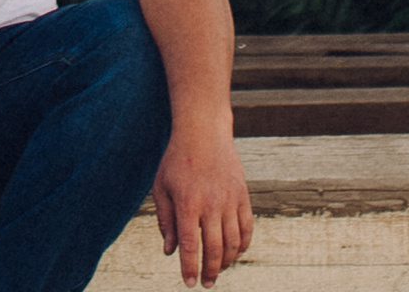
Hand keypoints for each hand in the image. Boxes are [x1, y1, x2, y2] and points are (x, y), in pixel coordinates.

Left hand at [152, 130, 253, 286]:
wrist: (203, 131)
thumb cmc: (176, 160)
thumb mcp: (161, 186)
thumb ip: (165, 220)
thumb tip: (170, 252)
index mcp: (187, 202)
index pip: (189, 244)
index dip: (189, 267)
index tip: (189, 283)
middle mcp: (211, 203)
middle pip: (215, 249)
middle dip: (210, 271)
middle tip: (206, 283)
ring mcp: (230, 200)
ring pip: (233, 243)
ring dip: (226, 262)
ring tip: (217, 269)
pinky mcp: (243, 196)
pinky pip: (247, 229)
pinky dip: (242, 246)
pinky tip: (233, 253)